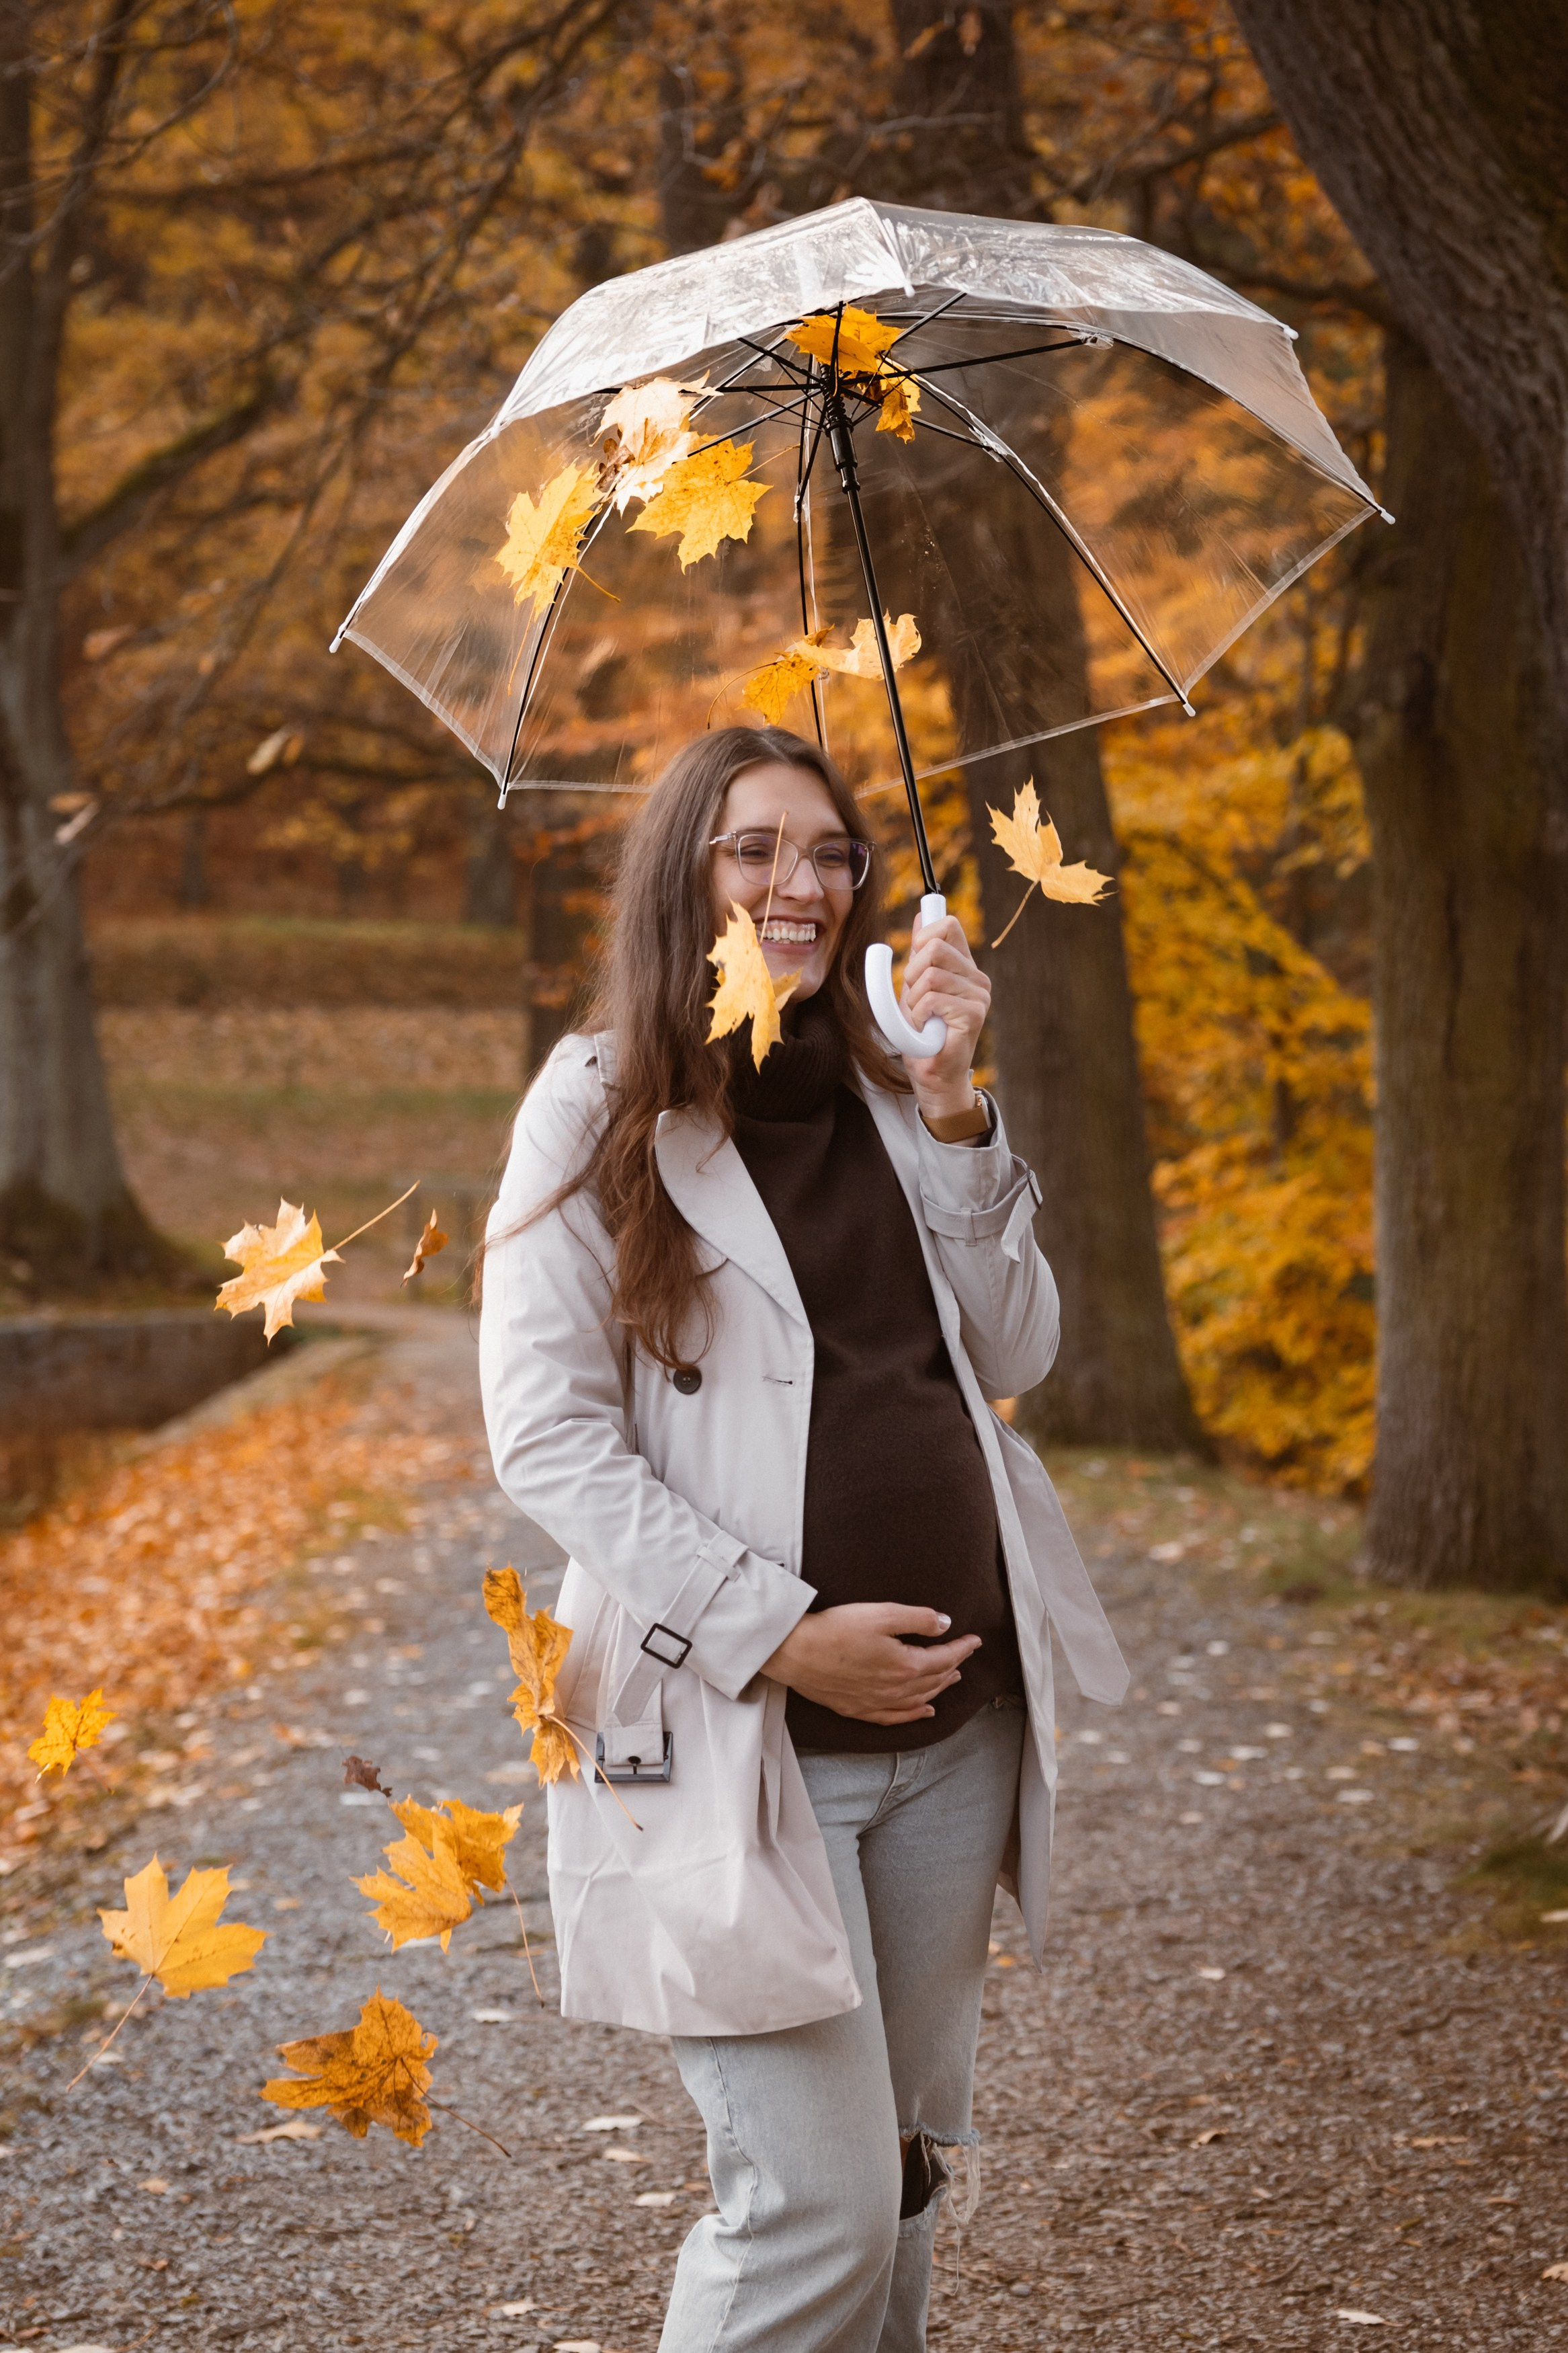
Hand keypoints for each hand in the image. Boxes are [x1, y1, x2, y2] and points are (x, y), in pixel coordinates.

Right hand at [760, 1603, 981, 1724]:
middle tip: (964, 1655)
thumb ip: (917, 1618)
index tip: (975, 1640)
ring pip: (919, 1700)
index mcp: (905, 1666)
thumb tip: (945, 1624)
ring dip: (939, 1688)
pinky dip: (915, 1715)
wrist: (795, 1652)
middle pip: (934, 1680)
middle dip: (954, 1666)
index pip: (944, 1658)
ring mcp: (877, 1702)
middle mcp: (895, 1690)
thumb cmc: (836, 1629)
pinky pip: (896, 1717)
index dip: (962, 1649)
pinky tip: (925, 1712)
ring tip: (952, 1678)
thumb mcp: (881, 1614)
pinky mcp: (858, 1709)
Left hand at [899, 910, 990, 1123]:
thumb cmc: (924, 1037)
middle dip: (911, 971)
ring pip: (930, 974)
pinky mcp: (974, 1015)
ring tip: (922, 1019)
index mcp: (964, 968)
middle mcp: (977, 978)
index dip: (923, 935)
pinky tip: (927, 1029)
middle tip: (915, 999)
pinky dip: (919, 1015)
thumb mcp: (915, 988)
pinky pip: (932, 998)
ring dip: (913, 999)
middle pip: (934, 946)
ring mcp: (979, 996)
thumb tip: (922, 916)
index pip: (948, 925)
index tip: (914, 958)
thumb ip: (921, 956)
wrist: (933, 1077)